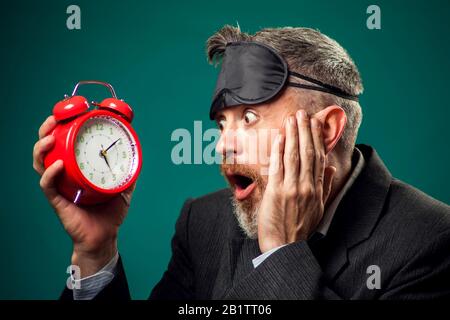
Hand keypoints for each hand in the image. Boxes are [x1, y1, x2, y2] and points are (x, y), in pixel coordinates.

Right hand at [32, 116, 135, 276]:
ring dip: (42, 148)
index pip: (64, 143)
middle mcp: (64, 174)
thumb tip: (136, 153)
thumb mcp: (123, 186)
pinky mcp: (58, 201)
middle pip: (47, 148)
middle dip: (46, 130)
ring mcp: (59, 186)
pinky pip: (48, 185)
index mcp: (77, 168)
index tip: (67, 112)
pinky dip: (50, 174)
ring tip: (50, 138)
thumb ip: (128, 171)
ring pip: (40, 163)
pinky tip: (57, 165)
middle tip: (53, 119)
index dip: (61, 126)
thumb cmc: (110, 212)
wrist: (104, 236)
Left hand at [257, 109, 335, 252]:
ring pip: (294, 156)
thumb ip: (326, 186)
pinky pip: (278, 167)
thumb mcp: (319, 208)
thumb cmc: (300, 228)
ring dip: (293, 135)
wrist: (285, 247)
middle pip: (308, 152)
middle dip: (305, 130)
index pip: (319, 158)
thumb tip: (332, 168)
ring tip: (292, 118)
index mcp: (317, 189)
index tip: (316, 123)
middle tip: (303, 113)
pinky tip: (280, 137)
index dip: (318, 138)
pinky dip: (279, 150)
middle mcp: (306, 186)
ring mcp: (291, 188)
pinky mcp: (276, 192)